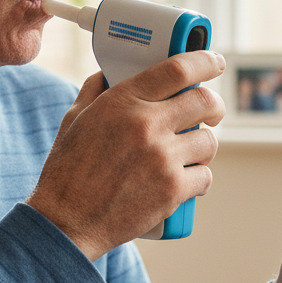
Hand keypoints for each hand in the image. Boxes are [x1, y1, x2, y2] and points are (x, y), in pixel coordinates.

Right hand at [27, 51, 226, 259]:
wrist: (67, 222)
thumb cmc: (68, 171)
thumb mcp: (75, 119)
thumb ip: (96, 89)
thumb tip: (114, 71)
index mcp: (123, 101)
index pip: (178, 69)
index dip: (204, 61)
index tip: (214, 62)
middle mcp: (146, 125)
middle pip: (204, 102)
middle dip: (213, 106)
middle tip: (211, 112)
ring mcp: (162, 158)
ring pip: (208, 141)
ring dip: (202, 146)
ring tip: (188, 153)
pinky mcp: (172, 190)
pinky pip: (205, 176)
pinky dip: (198, 178)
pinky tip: (183, 181)